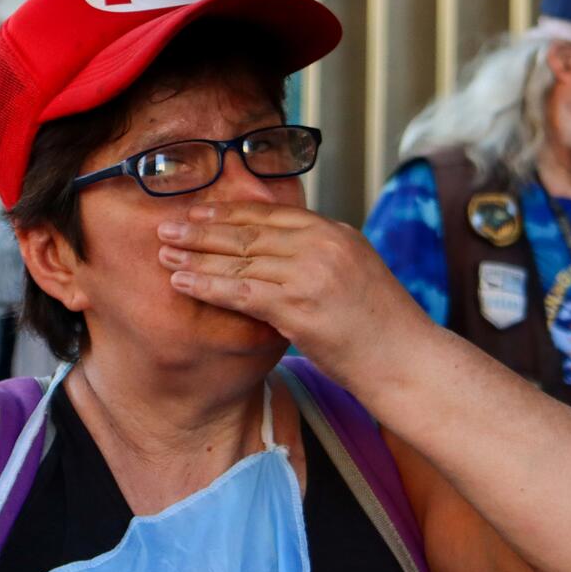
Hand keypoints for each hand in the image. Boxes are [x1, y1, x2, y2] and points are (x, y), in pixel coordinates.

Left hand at [157, 201, 432, 386]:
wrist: (406, 360)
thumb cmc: (381, 326)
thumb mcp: (356, 271)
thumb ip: (322, 254)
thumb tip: (284, 249)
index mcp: (335, 231)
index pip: (271, 214)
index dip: (229, 212)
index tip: (197, 210)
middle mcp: (323, 244)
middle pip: (250, 232)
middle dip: (203, 228)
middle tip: (166, 225)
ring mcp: (311, 273)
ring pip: (240, 259)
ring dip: (196, 255)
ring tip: (164, 252)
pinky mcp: (299, 307)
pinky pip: (242, 292)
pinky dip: (207, 285)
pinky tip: (181, 282)